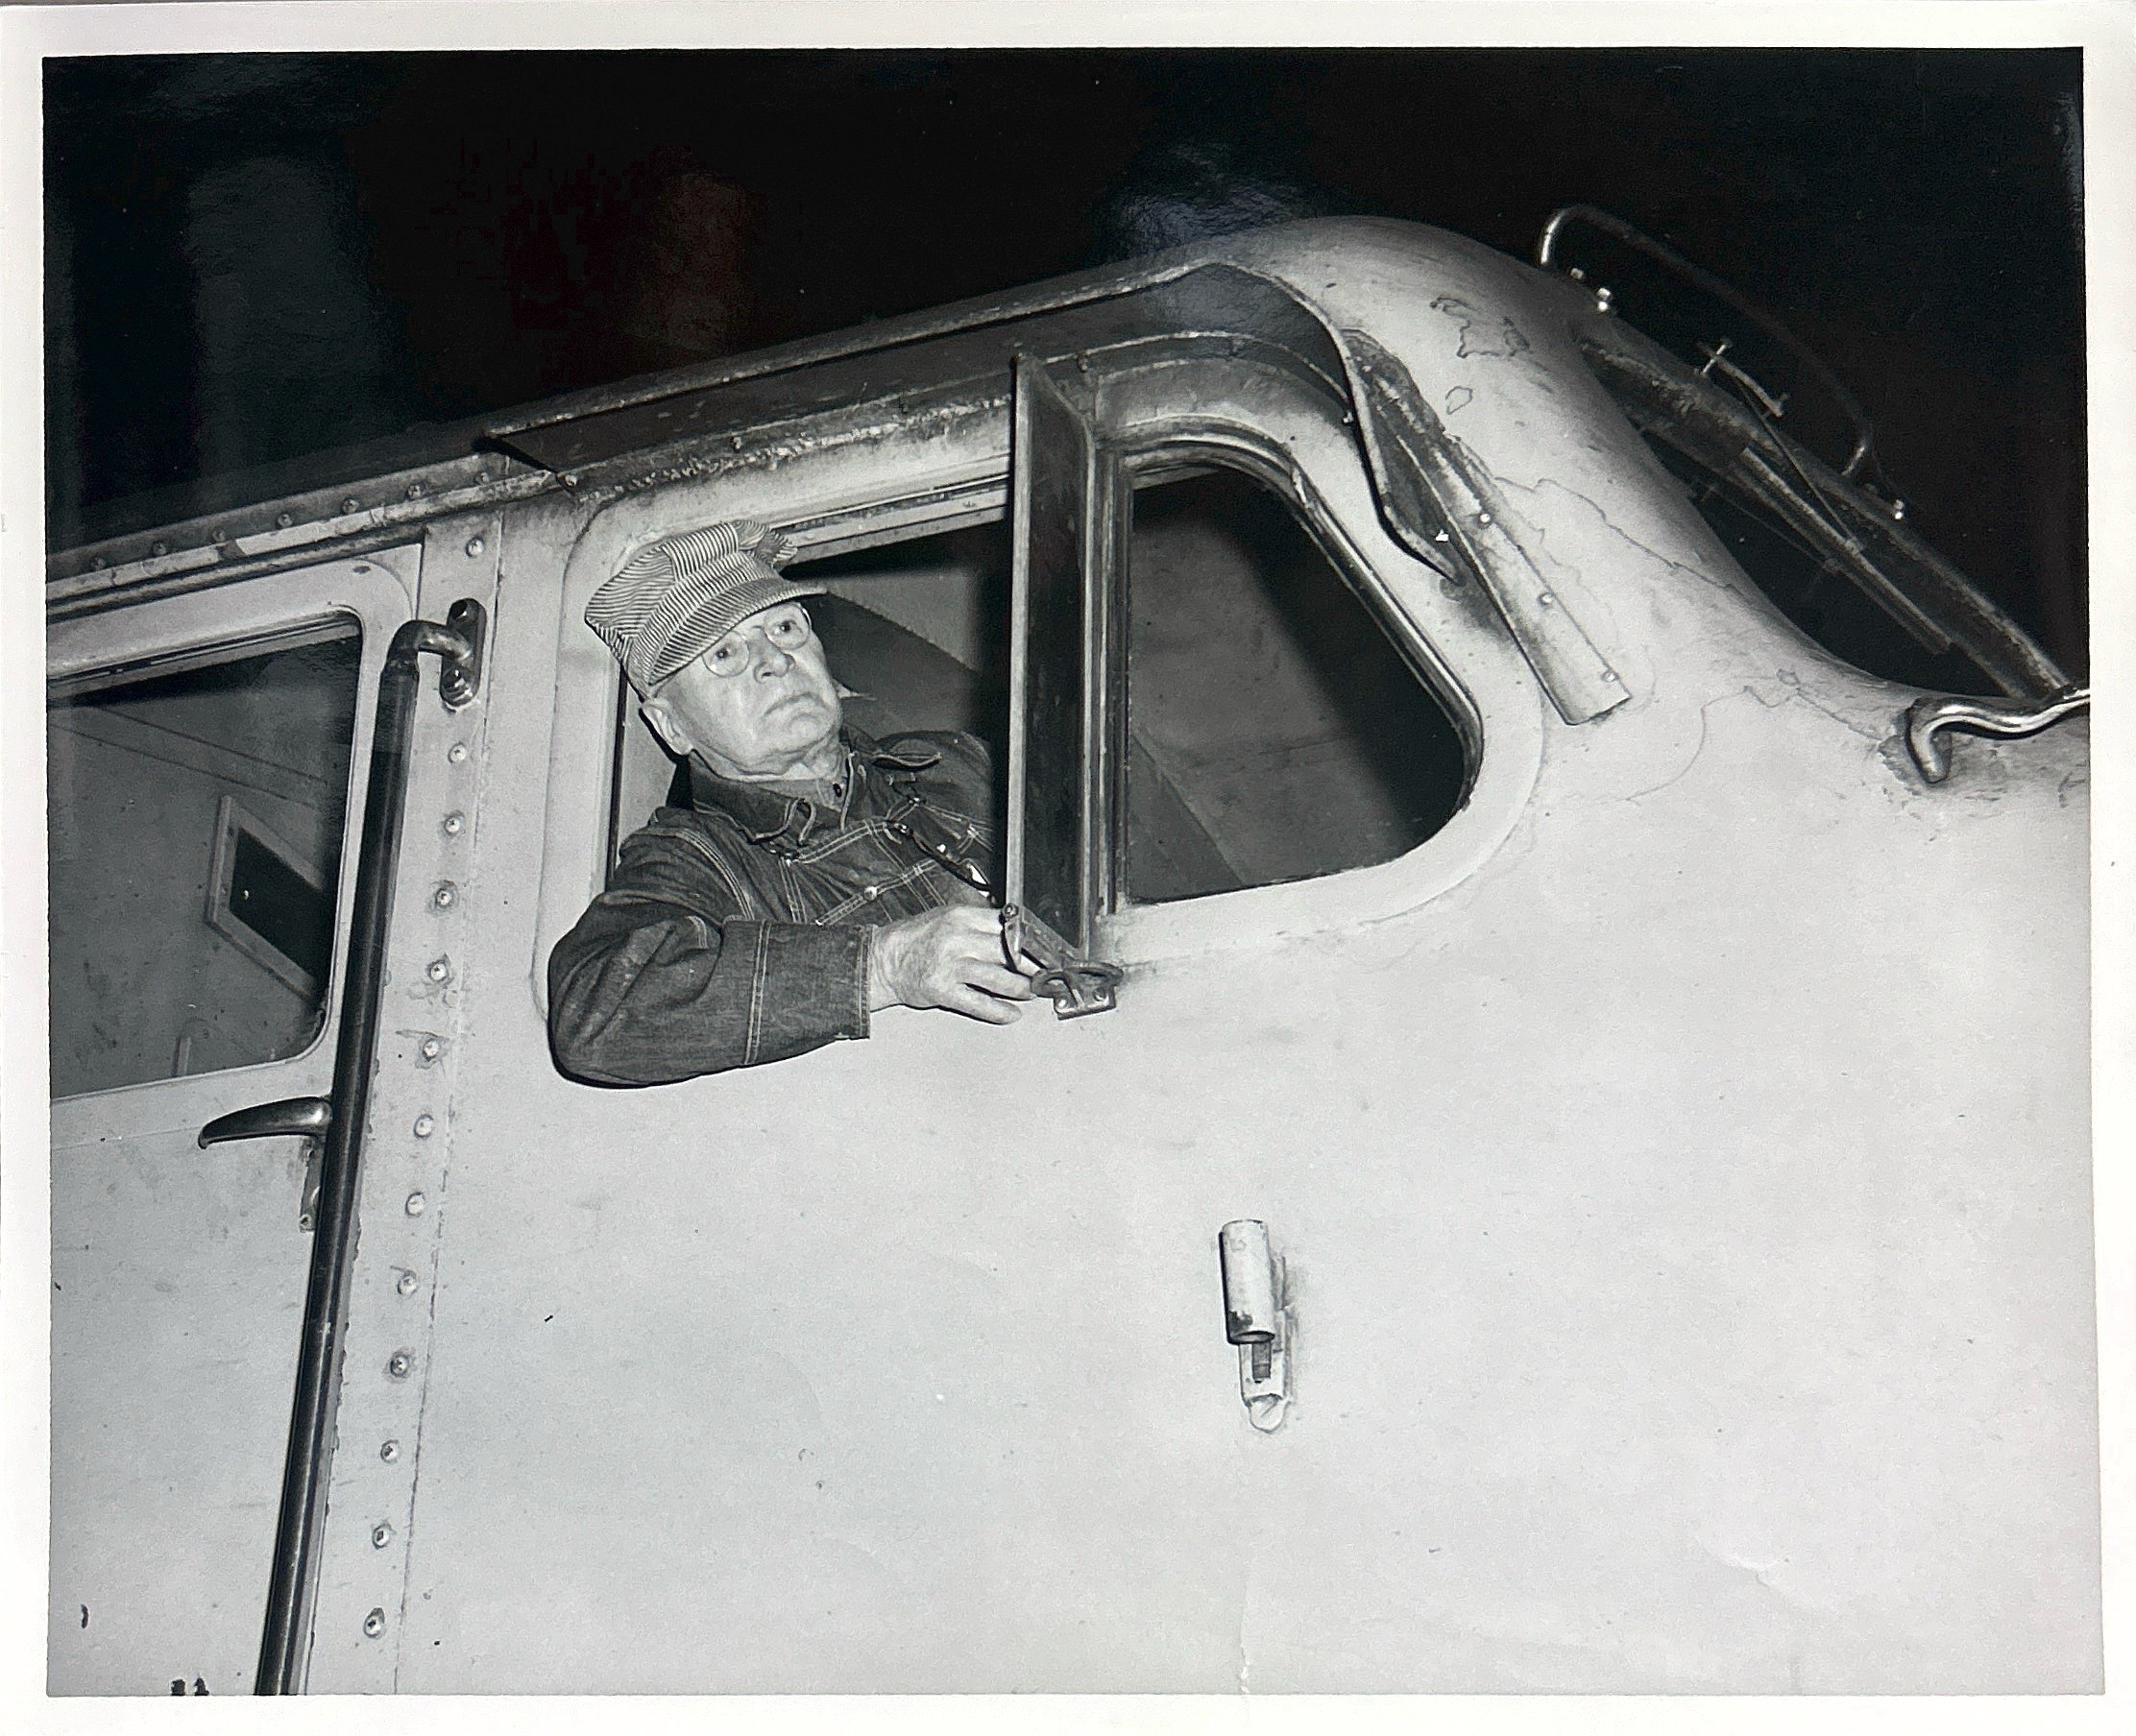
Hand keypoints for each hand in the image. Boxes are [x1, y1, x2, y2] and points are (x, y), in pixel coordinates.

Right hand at [868, 904, 1035, 1023]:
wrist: (884, 960)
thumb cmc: (917, 940)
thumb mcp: (947, 919)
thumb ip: (978, 924)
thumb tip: (1015, 934)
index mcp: (960, 917)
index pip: (1007, 926)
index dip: (1029, 940)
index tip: (1043, 949)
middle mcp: (957, 939)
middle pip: (1008, 952)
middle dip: (1031, 966)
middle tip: (1044, 974)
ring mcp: (950, 966)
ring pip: (999, 979)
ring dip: (1021, 988)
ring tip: (1031, 992)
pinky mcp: (943, 990)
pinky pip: (979, 1003)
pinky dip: (999, 1011)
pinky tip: (1011, 1013)